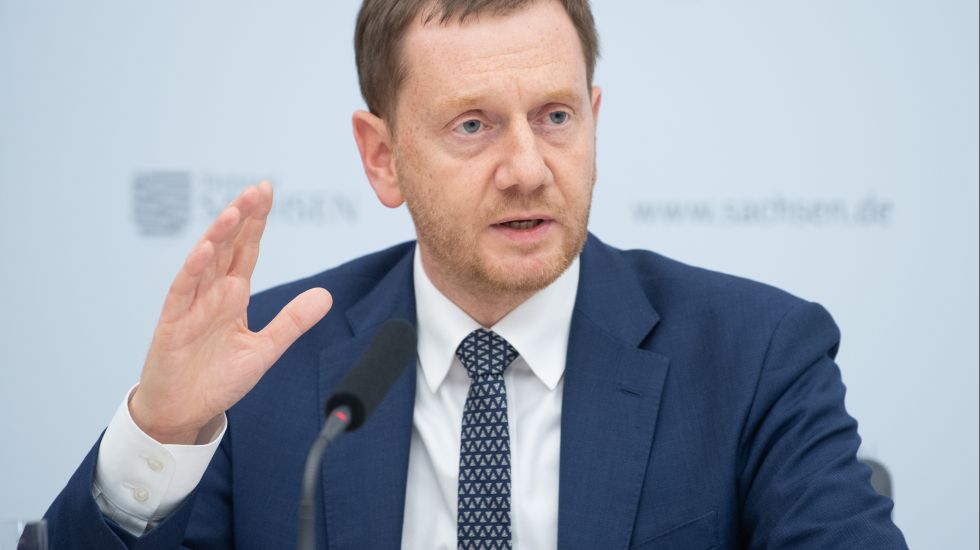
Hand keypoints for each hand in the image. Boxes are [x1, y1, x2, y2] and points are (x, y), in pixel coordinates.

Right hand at [129, 181, 332, 443]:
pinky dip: (193, 269)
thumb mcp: (265, 350)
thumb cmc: (217, 378)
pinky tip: (204, 249)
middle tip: (257, 190)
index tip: (267, 191)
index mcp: (233, 295)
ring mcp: (191, 305)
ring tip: (234, 210)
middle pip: (228, 246)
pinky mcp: (173, 322)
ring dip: (218, 235)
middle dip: (242, 217)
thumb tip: (326, 295)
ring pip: (205, 261)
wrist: (183, 411)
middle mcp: (212, 293)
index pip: (247, 249)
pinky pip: (182, 290)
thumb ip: (292, 321)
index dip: (257, 221)